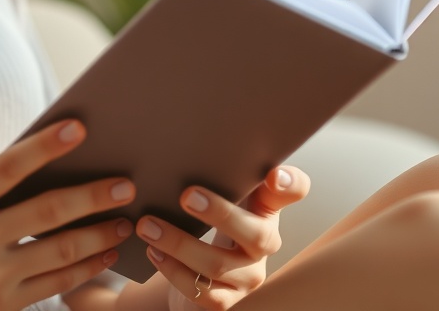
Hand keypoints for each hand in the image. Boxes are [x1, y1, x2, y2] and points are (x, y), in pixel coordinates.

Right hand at [0, 120, 135, 310]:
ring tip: (126, 220)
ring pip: (60, 252)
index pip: (7, 168)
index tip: (78, 128)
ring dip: (99, 235)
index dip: (44, 146)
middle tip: (126, 183)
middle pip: (47, 212)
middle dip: (92, 195)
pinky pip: (55, 284)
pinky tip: (106, 254)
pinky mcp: (2, 306)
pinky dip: (86, 269)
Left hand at [125, 166, 310, 310]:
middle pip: (255, 233)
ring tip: (147, 225)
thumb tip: (179, 144)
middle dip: (220, 214)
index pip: (292, 192)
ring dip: (178, 243)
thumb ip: (213, 174)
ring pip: (218, 265)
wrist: (195, 275)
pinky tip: (153, 252)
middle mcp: (263, 244)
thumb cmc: (205, 223)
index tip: (274, 175)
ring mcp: (247, 276)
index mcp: (264, 209)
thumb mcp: (215, 196)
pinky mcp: (226, 301)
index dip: (290, 185)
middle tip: (185, 195)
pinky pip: (203, 292)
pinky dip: (173, 271)